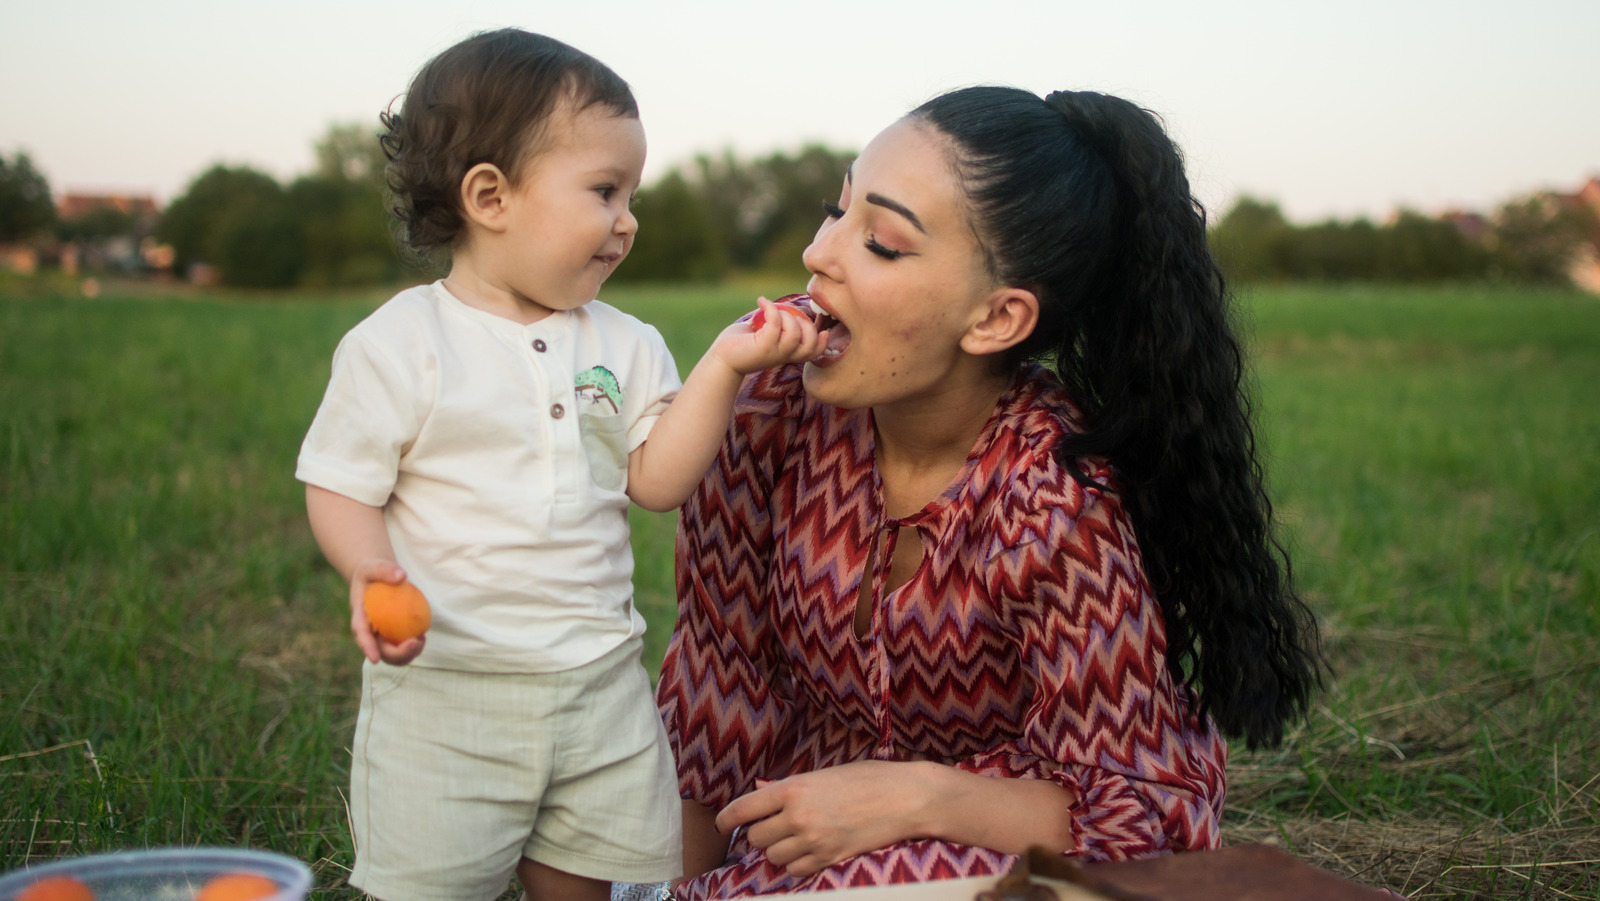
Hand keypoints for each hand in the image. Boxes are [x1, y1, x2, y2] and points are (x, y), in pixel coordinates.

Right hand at [349, 558, 425, 664]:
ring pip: (393, 655)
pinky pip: (402, 647)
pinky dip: (413, 646)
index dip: (367, 648)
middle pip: (380, 651)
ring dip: (408, 654)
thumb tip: (402, 576)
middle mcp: (369, 632)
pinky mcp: (393, 635)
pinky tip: (423, 635)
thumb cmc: (372, 573)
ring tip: (421, 639)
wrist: (375, 579)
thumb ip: (385, 569)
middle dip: (397, 654)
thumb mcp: (374, 566)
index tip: (375, 659)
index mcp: (360, 617)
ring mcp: (381, 635)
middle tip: (416, 642)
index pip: (362, 634)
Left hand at [712, 297, 829, 375]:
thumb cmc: (741, 344)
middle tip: (790, 315)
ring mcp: (774, 353)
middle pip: (809, 344)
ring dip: (786, 316)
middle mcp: (783, 356)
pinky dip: (770, 308)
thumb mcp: (763, 334)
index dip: (822, 342)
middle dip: (807, 325)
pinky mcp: (762, 347)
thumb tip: (783, 308)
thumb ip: (776, 325)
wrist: (722, 358)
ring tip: (771, 310)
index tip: (823, 331)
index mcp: (787, 354)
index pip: (813, 353)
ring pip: (794, 334)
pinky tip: (761, 301)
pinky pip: (775, 324)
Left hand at [715, 761, 935, 877]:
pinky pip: (794, 871)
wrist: (905, 798)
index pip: (743, 809)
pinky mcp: (829, 859)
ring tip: (797, 838)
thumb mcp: (824, 774)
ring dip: (778, 850)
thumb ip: (791, 788)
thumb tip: (762, 794)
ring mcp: (813, 840)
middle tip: (774, 827)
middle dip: (760, 834)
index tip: (722, 825)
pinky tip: (810, 851)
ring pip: (772, 857)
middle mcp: (798, 815)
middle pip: (755, 838)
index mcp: (793, 788)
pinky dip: (796, 864)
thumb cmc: (868, 779)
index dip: (725, 819)